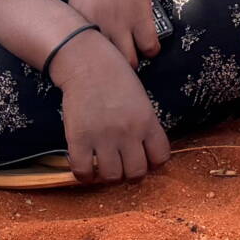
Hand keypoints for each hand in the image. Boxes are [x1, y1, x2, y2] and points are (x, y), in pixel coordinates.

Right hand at [50, 36, 170, 184]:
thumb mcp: (141, 99)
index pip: (161, 158)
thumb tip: (143, 150)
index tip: (143, 159)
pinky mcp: (79, 139)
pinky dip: (84, 176)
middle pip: (136, 173)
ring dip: (108, 177)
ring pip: (112, 177)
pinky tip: (85, 168)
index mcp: (148, 122)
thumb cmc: (116, 77)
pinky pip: (83, 171)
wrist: (87, 62)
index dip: (152, 163)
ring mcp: (103, 137)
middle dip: (130, 174)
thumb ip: (145, 124)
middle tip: (121, 166)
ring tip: (103, 167)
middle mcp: (129, 133)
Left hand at [68, 0, 160, 67]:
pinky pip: (150, 47)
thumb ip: (77, 24)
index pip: (79, 57)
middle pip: (104, 65)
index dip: (89, 65)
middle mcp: (97, 26)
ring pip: (129, 62)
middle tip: (117, 64)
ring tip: (134, 53)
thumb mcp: (76, 0)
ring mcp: (119, 23)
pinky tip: (148, 42)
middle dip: (112, 67)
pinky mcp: (141, 17)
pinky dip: (151, 48)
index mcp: (76, 23)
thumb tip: (81, 46)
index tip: (96, 65)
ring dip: (134, 61)